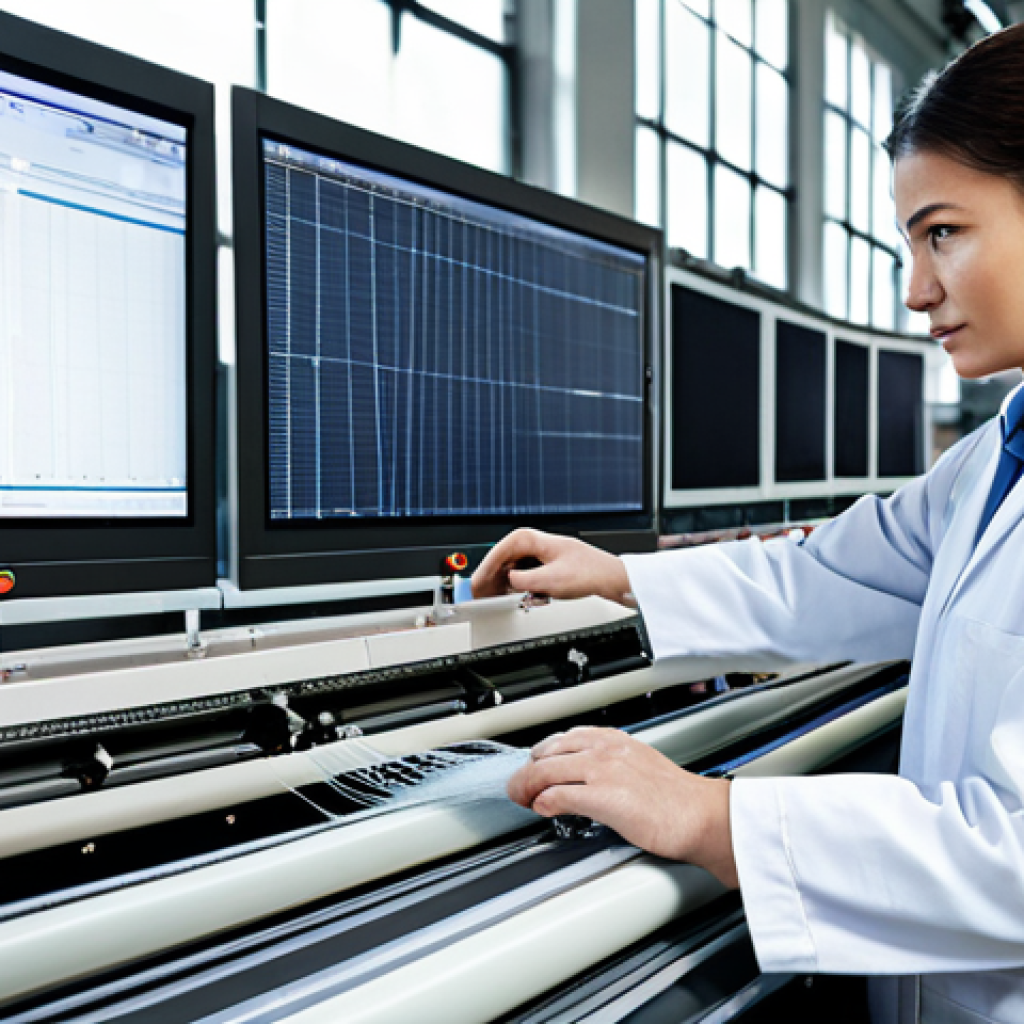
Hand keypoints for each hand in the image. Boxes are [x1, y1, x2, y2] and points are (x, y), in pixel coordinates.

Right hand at [471, 528, 634, 605]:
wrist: (611, 577)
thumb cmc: (588, 573)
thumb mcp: (549, 581)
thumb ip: (523, 581)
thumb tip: (509, 582)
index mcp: (533, 539)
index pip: (500, 552)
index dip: (485, 569)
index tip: (476, 583)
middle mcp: (536, 543)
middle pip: (505, 559)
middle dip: (492, 578)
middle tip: (479, 594)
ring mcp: (543, 554)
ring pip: (514, 567)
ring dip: (504, 583)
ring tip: (492, 598)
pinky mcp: (549, 565)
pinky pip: (526, 574)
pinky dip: (518, 585)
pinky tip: (514, 596)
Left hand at [507, 727, 738, 888]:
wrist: (703, 816)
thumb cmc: (678, 798)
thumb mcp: (640, 764)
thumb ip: (613, 764)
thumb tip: (588, 778)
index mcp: (615, 740)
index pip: (564, 737)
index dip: (542, 754)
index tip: (534, 766)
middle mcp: (605, 750)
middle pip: (547, 752)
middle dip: (526, 771)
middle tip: (519, 787)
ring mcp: (603, 771)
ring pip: (545, 771)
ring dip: (526, 787)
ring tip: (522, 799)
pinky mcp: (603, 797)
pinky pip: (558, 796)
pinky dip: (543, 803)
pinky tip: (542, 810)